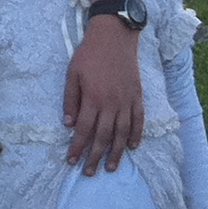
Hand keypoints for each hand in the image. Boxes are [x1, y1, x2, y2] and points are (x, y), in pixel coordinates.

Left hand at [62, 15, 144, 174]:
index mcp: (93, 98)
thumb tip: (68, 124)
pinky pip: (139, 120)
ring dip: (116, 152)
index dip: (77, 148)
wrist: (115, 35)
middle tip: (89, 173)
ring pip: (122, 133)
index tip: (72, 161)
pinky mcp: (137, 96)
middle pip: (103, 137)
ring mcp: (126, 101)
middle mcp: (111, 103)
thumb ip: (70, 99)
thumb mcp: (72, 73)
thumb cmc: (89, 53)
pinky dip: (137, 135)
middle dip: (95, 157)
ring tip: (111, 167)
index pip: (83, 130)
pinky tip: (133, 147)